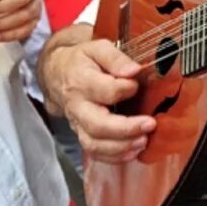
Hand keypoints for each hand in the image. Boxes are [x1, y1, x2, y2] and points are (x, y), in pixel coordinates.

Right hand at [42, 30, 149, 161]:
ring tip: (143, 140)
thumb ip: (115, 58)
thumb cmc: (82, 61)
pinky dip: (114, 157)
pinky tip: (132, 152)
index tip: (136, 85)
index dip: (123, 89)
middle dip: (125, 129)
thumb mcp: (96, 48)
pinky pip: (94, 152)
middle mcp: (78, 106)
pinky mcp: (82, 134)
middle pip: (97, 125)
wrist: (57, 74)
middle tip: (150, 124)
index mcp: (81, 81)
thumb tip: (134, 71)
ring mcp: (78, 123)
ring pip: (95, 144)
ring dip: (121, 147)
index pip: (103, 90)